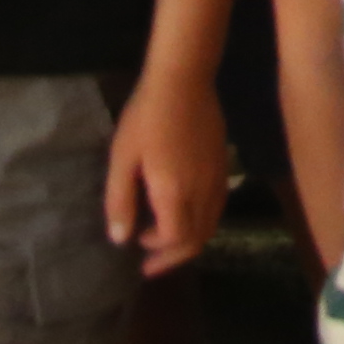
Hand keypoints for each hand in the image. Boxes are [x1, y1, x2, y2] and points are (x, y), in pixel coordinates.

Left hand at [103, 64, 227, 271]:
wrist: (183, 80)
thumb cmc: (145, 118)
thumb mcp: (122, 158)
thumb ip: (120, 200)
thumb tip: (120, 239)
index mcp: (174, 191)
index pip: (176, 238)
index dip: (159, 249)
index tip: (138, 242)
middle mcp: (202, 190)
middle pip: (198, 238)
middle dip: (175, 256)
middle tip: (152, 263)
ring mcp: (216, 177)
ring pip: (211, 223)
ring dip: (190, 240)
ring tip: (168, 242)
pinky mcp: (223, 164)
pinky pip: (218, 205)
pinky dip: (203, 221)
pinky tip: (186, 212)